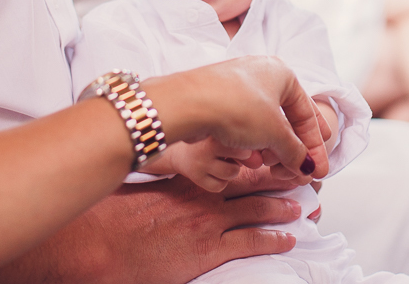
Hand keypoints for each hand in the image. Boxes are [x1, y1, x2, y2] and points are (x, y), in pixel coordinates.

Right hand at [0, 173, 302, 283]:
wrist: (103, 241)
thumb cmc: (114, 217)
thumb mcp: (140, 190)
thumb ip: (159, 182)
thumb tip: (162, 178)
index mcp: (187, 180)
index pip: (230, 167)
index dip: (256, 163)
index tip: (273, 158)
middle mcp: (203, 197)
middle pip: (251, 184)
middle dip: (279, 181)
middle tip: (303, 178)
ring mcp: (208, 223)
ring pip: (257, 210)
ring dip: (283, 208)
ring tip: (304, 206)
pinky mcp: (208, 249)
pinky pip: (249, 242)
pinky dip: (272, 239)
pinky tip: (288, 238)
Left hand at [146, 57, 330, 180]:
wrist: (188, 103)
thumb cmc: (235, 108)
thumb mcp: (275, 134)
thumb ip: (295, 152)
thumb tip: (306, 166)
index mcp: (282, 73)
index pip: (307, 113)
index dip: (315, 146)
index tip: (319, 170)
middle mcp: (261, 74)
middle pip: (286, 119)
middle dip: (292, 149)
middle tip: (296, 172)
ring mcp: (238, 85)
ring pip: (264, 124)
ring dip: (271, 149)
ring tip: (268, 166)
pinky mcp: (219, 99)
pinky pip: (244, 124)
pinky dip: (252, 143)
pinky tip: (250, 159)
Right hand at [165, 138, 255, 192]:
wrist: (178, 152)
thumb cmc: (210, 142)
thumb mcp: (225, 137)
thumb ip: (246, 145)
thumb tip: (260, 162)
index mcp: (216, 128)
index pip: (246, 137)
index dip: (248, 141)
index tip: (241, 140)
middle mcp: (207, 144)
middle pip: (244, 154)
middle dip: (242, 156)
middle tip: (231, 152)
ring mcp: (200, 161)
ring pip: (233, 172)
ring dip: (232, 170)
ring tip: (221, 162)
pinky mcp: (195, 177)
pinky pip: (220, 186)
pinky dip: (220, 182)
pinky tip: (212, 173)